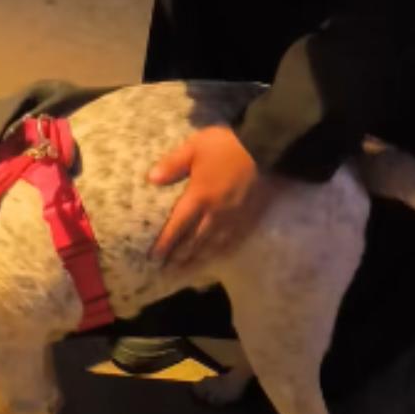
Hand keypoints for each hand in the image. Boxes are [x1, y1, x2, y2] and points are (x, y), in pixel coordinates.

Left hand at [149, 126, 274, 266]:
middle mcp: (215, 213)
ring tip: (185, 268)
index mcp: (199, 197)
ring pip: (212, 244)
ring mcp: (233, 217)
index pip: (178, 226)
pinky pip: (232, 239)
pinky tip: (214, 256)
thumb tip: (151, 179)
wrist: (263, 146)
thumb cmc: (225, 144)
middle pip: (194, 240)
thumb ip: (173, 164)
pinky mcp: (247, 216)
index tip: (153, 257)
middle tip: (166, 268)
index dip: (165, 243)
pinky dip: (220, 251)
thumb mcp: (194, 147)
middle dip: (179, 255)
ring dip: (197, 257)